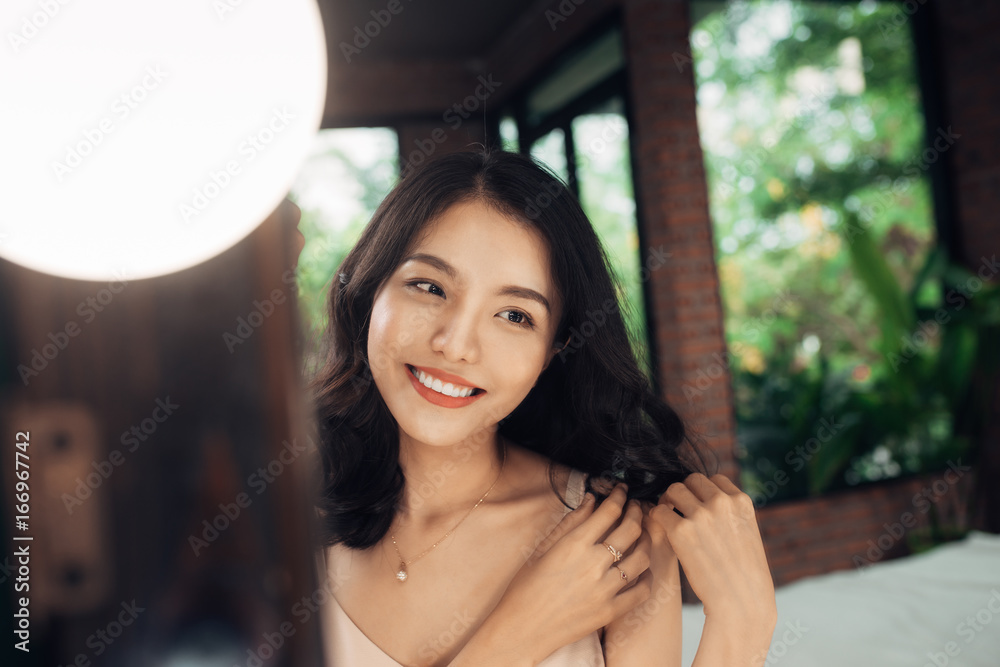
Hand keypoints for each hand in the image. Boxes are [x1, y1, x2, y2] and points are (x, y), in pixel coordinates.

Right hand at [467, 484, 651, 663]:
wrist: (522, 629)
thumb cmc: (526, 588)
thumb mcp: (543, 549)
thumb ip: (571, 523)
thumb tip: (591, 500)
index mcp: (574, 545)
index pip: (609, 511)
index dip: (620, 496)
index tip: (622, 491)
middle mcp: (593, 565)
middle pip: (631, 529)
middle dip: (637, 511)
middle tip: (636, 506)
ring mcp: (605, 589)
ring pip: (642, 556)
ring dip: (646, 539)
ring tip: (643, 533)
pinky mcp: (611, 611)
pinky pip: (642, 589)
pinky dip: (647, 575)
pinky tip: (641, 568)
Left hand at [649, 473, 775, 627]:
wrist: (742, 602)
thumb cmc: (743, 574)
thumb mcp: (746, 534)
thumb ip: (729, 514)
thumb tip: (705, 502)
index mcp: (741, 502)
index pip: (714, 480)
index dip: (702, 492)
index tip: (697, 505)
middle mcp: (722, 502)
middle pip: (692, 480)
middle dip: (684, 494)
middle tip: (677, 510)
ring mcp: (701, 514)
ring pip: (673, 490)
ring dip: (668, 502)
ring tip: (668, 519)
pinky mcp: (681, 530)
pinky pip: (659, 511)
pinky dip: (656, 518)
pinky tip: (661, 531)